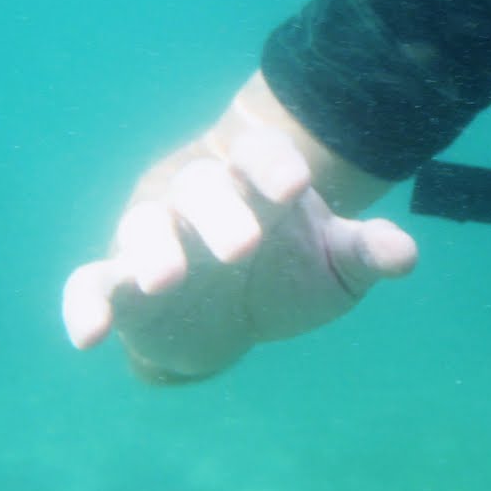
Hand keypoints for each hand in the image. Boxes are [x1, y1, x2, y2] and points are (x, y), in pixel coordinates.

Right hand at [61, 125, 417, 379]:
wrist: (232, 317)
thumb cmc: (287, 272)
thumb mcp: (334, 266)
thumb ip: (366, 252)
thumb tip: (405, 254)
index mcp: (253, 179)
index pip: (261, 155)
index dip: (273, 165)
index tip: (297, 187)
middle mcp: (197, 196)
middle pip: (201, 185)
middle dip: (219, 211)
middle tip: (243, 248)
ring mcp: (152, 234)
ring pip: (143, 226)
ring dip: (151, 249)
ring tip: (167, 279)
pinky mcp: (117, 283)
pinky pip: (90, 284)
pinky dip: (84, 306)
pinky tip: (89, 336)